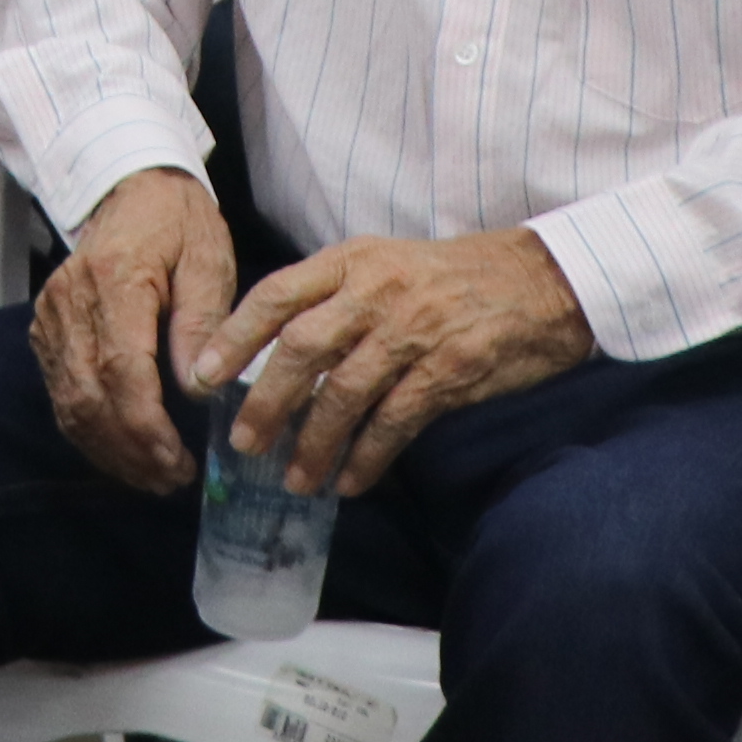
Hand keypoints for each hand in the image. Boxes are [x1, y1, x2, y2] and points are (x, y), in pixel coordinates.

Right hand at [29, 166, 239, 493]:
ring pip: (70, 403)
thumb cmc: (177, 222)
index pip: (122, 369)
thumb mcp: (207, 260)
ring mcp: (51, 318)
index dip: (148, 426)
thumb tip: (196, 389)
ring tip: (154, 477)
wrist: (131, 187)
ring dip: (110, 450)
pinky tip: (124, 453)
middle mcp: (70, 301)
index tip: (180, 460)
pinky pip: (62, 395)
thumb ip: (202, 323)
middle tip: (173, 479)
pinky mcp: (45, 331)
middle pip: (90, 396)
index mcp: (115, 279)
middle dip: (131, 450)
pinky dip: (90, 432)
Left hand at [192, 224, 593, 496]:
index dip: (233, 336)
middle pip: (302, 348)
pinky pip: (395, 421)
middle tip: (244, 444)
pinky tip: (350, 482)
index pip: (277, 295)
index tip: (201, 376)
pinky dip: (367, 457)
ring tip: (296, 478)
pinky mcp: (450, 369)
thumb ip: (334, 299)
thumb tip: (273, 354)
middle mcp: (376, 290)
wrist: (540, 281)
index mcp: (353, 260)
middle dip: (265, 401)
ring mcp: (414, 330)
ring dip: (314, 443)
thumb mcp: (385, 265)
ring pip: (345, 393)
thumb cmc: (451, 278)